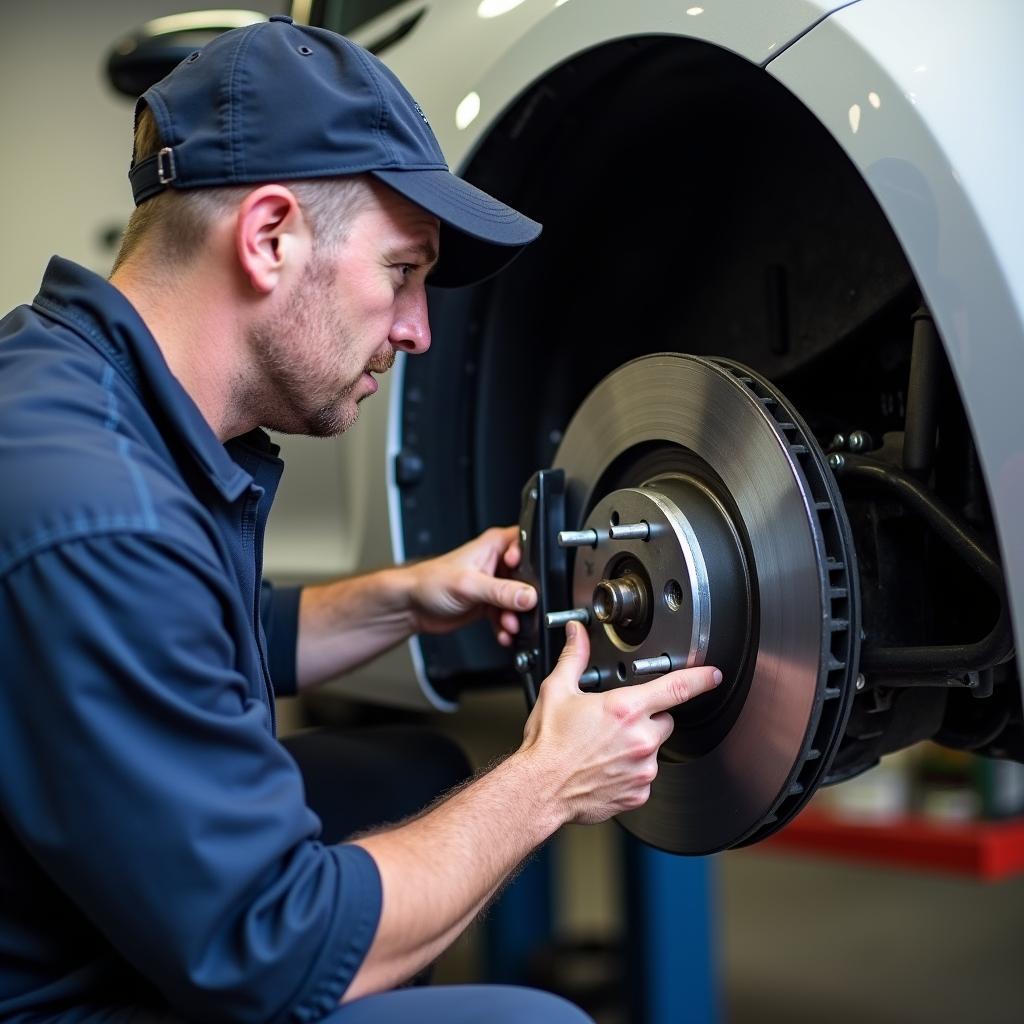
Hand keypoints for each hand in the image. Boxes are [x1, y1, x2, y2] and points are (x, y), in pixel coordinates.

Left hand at [404, 526, 536, 642]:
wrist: (411, 606)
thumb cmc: (429, 582)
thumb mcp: (469, 584)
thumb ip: (501, 591)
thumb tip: (528, 596)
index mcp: (493, 545)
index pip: (526, 545)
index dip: (533, 562)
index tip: (530, 581)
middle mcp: (496, 563)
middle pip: (527, 577)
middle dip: (525, 598)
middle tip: (520, 610)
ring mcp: (494, 584)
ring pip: (518, 600)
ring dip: (515, 616)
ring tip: (509, 626)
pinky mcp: (489, 603)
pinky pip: (507, 615)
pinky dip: (506, 627)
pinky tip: (503, 634)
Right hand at [520, 621, 721, 824]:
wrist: (540, 789)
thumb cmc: (548, 744)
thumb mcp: (558, 691)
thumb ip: (574, 657)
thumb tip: (577, 634)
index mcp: (624, 709)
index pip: (676, 688)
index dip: (700, 679)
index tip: (713, 675)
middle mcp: (640, 739)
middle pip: (664, 720)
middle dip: (647, 717)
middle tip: (617, 721)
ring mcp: (642, 768)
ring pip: (654, 748)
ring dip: (638, 745)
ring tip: (606, 747)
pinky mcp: (639, 792)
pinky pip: (645, 775)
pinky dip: (631, 770)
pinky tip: (607, 766)